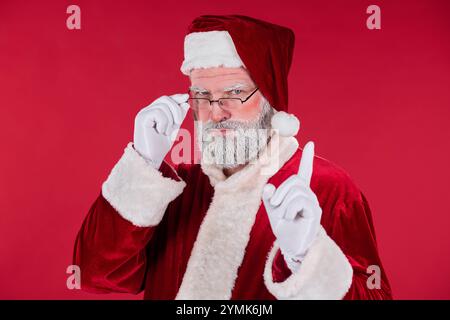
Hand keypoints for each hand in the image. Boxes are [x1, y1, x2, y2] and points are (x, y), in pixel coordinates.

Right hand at [133, 94, 188, 168]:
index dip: (176, 97)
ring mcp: (143, 114)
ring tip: (166, 132)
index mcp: (153, 112)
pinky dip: (163, 123)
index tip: (186, 98)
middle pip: (165, 99)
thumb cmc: (159, 147)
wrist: (151, 159)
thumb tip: (185, 103)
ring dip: (169, 120)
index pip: (165, 99)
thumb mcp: (173, 129)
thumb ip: (178, 117)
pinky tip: (160, 132)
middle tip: (178, 123)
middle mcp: (147, 111)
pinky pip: (158, 112)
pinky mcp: (141, 118)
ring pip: (163, 106)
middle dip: (176, 109)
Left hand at [262, 141, 321, 270]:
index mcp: (299, 192)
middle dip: (280, 191)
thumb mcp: (272, 209)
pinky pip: (300, 201)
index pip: (305, 172)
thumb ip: (268, 196)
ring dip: (284, 203)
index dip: (308, 158)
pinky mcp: (315, 212)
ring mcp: (313, 203)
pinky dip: (289, 209)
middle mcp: (308, 195)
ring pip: (296, 190)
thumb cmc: (284, 226)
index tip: (311, 143)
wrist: (291, 245)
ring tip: (284, 216)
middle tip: (274, 205)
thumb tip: (268, 187)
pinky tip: (289, 218)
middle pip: (295, 180)